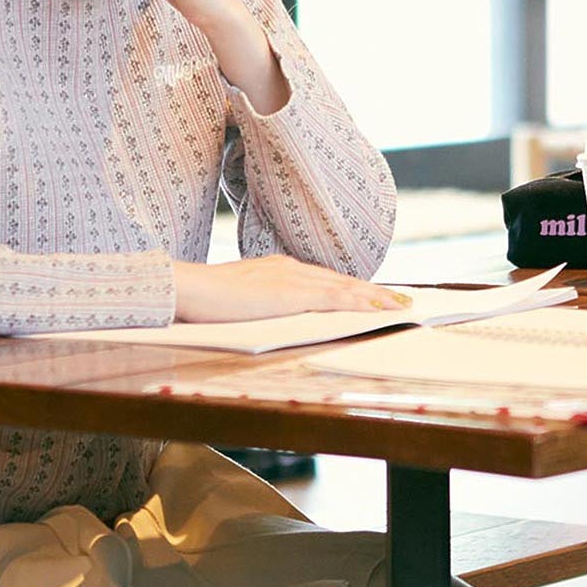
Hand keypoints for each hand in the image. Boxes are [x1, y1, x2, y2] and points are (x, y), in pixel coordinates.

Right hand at [172, 257, 413, 323]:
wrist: (186, 288)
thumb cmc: (204, 299)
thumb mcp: (239, 300)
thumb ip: (260, 304)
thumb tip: (272, 317)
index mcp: (277, 269)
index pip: (323, 279)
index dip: (350, 288)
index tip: (371, 295)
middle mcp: (289, 269)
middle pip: (340, 281)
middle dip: (372, 291)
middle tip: (400, 299)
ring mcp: (291, 279)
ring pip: (344, 288)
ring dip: (374, 297)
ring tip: (399, 305)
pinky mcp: (290, 295)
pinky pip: (333, 299)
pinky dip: (359, 303)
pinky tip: (377, 310)